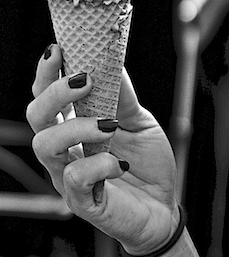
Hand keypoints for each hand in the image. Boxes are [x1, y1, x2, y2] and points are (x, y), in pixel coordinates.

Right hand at [27, 45, 179, 256]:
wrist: (164, 207)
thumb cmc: (145, 163)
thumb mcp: (138, 121)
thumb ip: (122, 96)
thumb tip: (111, 59)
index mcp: (72, 128)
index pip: (46, 97)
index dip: (46, 73)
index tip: (58, 48)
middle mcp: (63, 151)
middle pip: (36, 117)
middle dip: (55, 92)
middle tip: (85, 80)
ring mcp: (67, 177)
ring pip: (45, 145)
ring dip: (77, 127)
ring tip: (109, 125)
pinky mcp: (82, 201)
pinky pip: (74, 178)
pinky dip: (99, 164)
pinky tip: (121, 163)